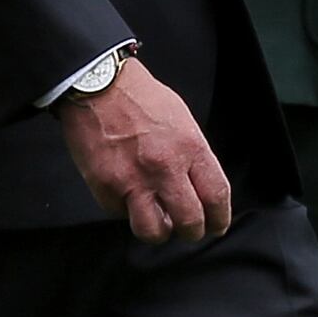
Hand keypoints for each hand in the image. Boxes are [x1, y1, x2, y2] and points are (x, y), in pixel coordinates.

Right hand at [58, 59, 233, 244]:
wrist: (97, 84)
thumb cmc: (140, 98)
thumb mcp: (181, 119)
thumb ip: (192, 155)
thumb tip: (198, 188)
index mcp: (189, 147)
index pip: (216, 196)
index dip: (220, 219)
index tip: (216, 225)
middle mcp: (164, 167)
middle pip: (189, 221)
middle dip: (192, 232)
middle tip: (188, 230)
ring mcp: (133, 179)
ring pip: (153, 231)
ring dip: (159, 231)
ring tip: (157, 221)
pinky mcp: (105, 186)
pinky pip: (120, 214)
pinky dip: (125, 210)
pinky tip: (127, 194)